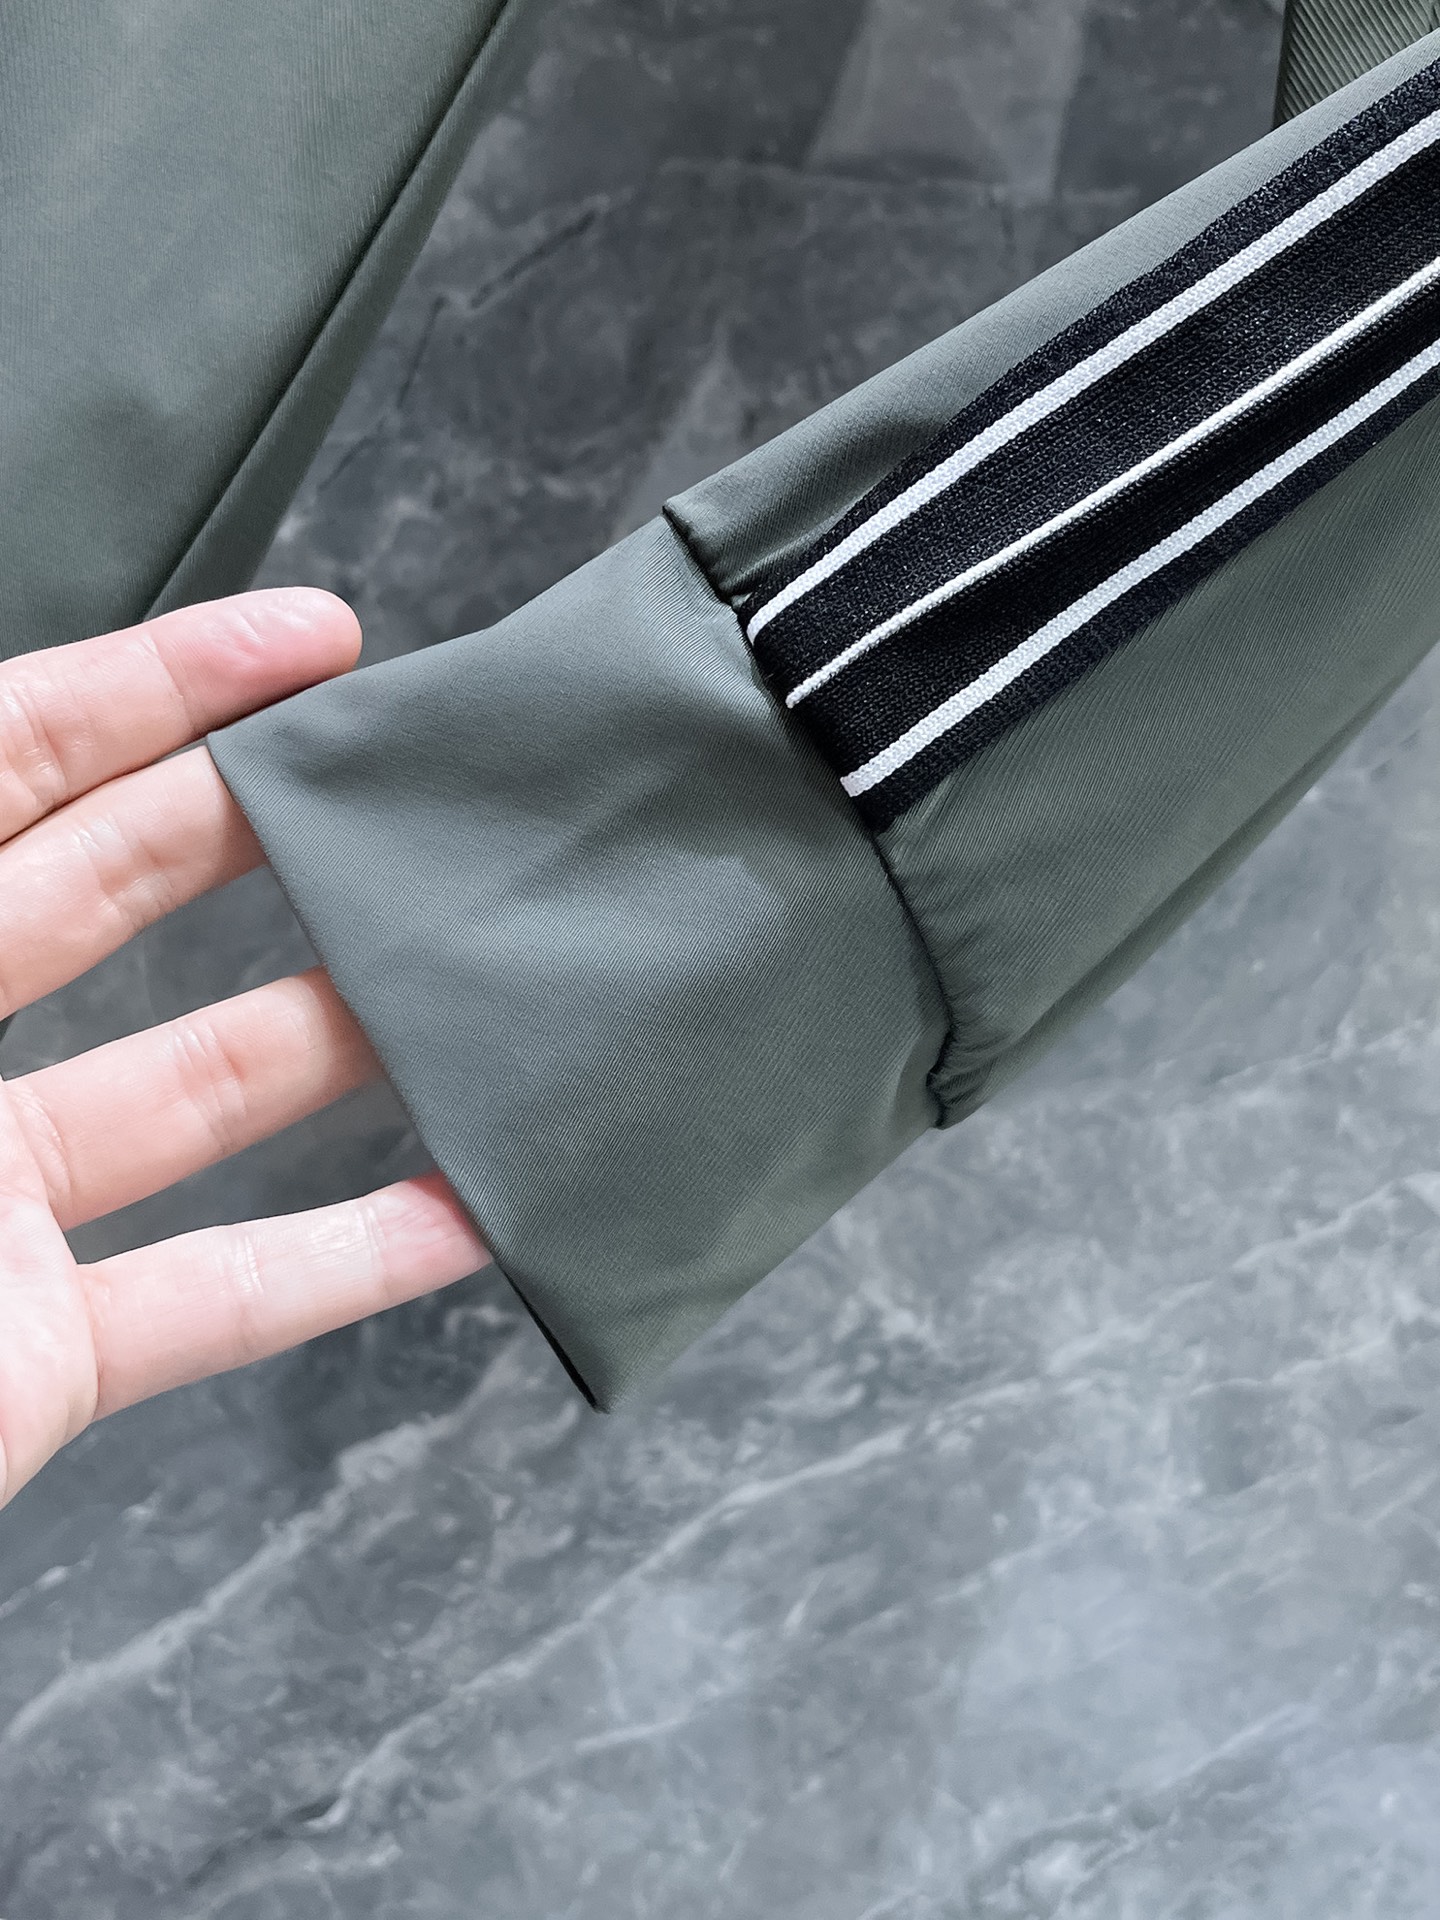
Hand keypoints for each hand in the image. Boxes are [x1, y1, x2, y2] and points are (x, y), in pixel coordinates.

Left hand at [0, 590, 487, 1506]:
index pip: (1, 765)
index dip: (156, 688)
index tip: (307, 642)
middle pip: (112, 890)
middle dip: (270, 819)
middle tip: (413, 776)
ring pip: (192, 1090)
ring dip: (340, 1036)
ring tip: (470, 976)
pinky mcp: (32, 1361)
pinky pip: (209, 1298)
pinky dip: (341, 1264)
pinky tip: (455, 1215)